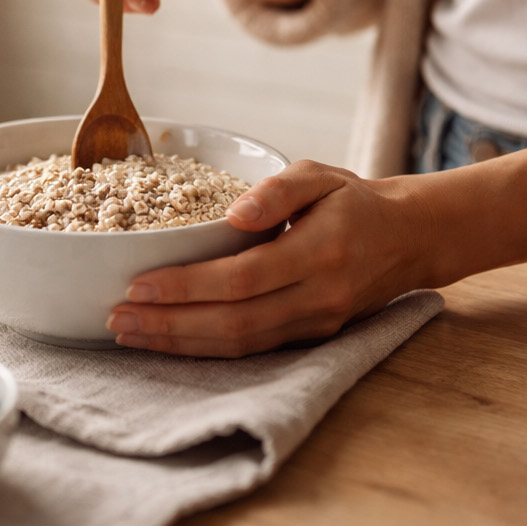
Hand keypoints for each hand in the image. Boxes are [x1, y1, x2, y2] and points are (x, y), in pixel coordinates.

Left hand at [106, 161, 438, 356]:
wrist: (409, 240)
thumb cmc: (356, 201)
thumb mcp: (322, 175)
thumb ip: (278, 189)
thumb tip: (234, 214)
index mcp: (319, 251)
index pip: (242, 278)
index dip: (187, 287)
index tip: (139, 284)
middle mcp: (318, 296)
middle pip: (233, 323)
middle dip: (169, 324)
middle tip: (117, 317)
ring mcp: (316, 324)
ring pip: (239, 346)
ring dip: (179, 343)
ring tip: (129, 334)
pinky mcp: (310, 339)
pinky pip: (251, 351)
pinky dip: (204, 350)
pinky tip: (169, 340)